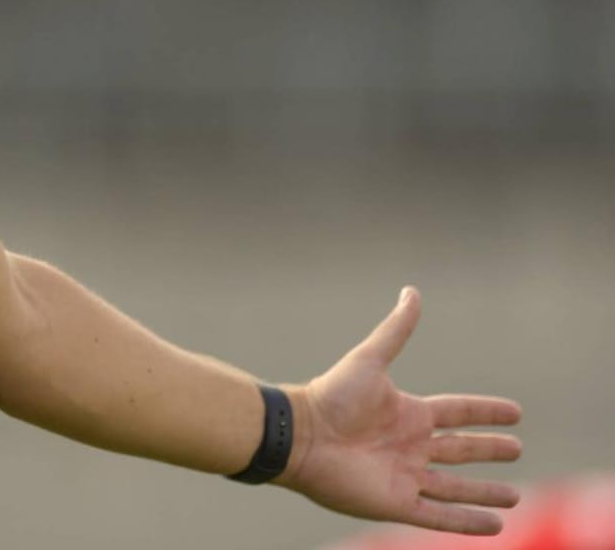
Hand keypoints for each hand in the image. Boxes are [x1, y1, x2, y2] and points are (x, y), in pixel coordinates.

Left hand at [276, 286, 522, 535]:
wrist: (301, 436)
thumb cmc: (332, 396)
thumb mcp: (370, 359)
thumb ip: (395, 329)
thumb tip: (412, 291)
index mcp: (408, 414)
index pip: (458, 413)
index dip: (485, 412)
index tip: (515, 412)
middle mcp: (410, 445)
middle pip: (460, 450)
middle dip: (488, 450)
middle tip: (517, 449)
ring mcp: (405, 475)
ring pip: (456, 487)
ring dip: (484, 492)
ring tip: (514, 497)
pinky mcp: (397, 502)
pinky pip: (441, 516)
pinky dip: (467, 522)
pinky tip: (494, 527)